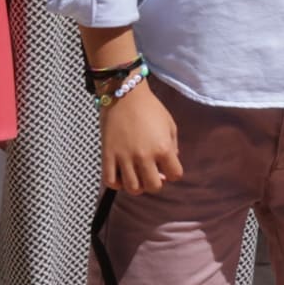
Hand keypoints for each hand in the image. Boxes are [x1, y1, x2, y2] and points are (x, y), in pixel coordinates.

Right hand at [100, 81, 180, 195]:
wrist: (124, 96)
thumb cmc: (150, 108)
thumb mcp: (170, 125)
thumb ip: (173, 146)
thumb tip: (171, 162)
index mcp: (163, 148)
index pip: (175, 175)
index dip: (173, 173)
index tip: (167, 168)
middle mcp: (144, 156)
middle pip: (154, 187)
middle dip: (155, 183)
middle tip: (151, 173)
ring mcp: (124, 158)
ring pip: (133, 189)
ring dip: (137, 186)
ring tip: (137, 176)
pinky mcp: (108, 156)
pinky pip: (111, 181)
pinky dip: (117, 184)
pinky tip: (121, 176)